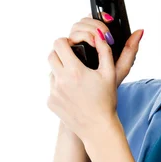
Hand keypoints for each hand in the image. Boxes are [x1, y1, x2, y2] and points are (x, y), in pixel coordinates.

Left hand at [47, 12, 143, 143]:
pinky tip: (73, 92)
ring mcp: (53, 92)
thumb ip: (105, 50)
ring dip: (60, 70)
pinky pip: (52, 87)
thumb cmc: (106, 100)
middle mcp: (60, 80)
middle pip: (51, 54)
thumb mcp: (110, 73)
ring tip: (76, 78)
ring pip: (51, 71)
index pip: (59, 43)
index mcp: (74, 71)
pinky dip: (60, 86)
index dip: (65, 41)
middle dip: (61, 53)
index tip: (72, 45)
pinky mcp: (50, 102)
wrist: (97, 127)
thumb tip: (102, 33)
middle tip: (73, 58)